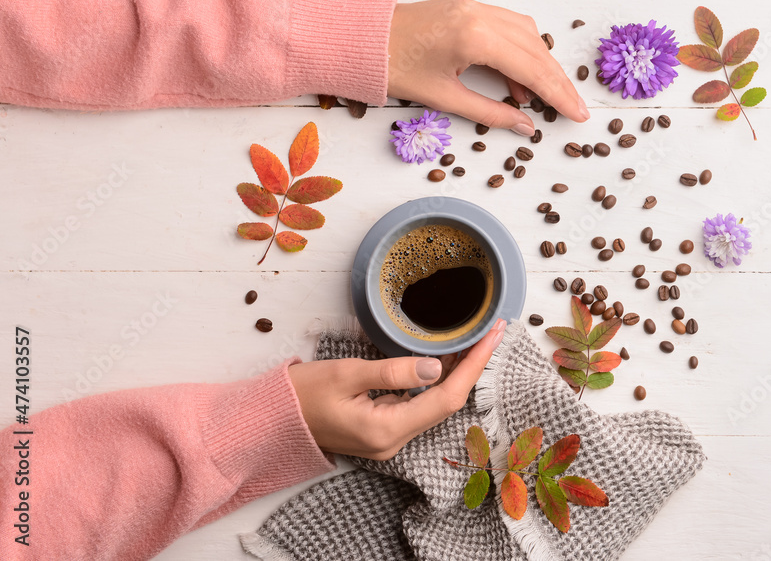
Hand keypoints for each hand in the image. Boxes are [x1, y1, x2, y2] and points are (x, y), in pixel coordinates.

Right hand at [288, 318, 506, 459]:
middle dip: (472, 366)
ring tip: (475, 339)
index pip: (447, 397)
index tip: (493, 336)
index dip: (475, 365)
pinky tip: (444, 358)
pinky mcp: (383, 432)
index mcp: (386, 431)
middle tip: (491, 331)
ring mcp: (388, 441)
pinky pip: (419, 406)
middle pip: (447, 403)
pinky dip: (435, 381)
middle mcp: (392, 443)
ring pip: (435, 405)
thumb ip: (393, 371)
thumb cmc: (302, 395)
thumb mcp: (346, 374)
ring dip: (457, 373)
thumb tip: (435, 367)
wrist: (272, 421)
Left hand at [387, 0, 589, 134]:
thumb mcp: (444, 98)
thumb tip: (526, 127)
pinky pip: (509, 25)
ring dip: (541, 64)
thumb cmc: (392, 68)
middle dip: (557, 81)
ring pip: (526, 33)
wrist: (358, 36)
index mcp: (474, 37)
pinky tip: (520, 78)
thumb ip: (490, 113)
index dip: (558, 94)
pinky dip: (522, 50)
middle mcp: (480, 15)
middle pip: (536, 48)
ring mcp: (474, 6)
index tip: (578, 114)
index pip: (531, 68)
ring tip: (545, 98)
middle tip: (574, 108)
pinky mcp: (466, 6)